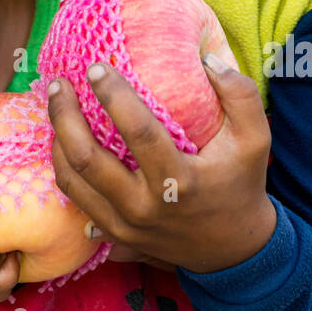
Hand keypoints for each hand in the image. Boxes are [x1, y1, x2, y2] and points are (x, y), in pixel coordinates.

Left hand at [47, 57, 275, 274]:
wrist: (234, 251)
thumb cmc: (241, 185)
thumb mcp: (255, 140)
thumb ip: (240, 95)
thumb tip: (208, 59)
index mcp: (179, 181)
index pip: (137, 132)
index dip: (113, 95)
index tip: (95, 66)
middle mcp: (145, 207)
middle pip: (88, 160)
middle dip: (65, 116)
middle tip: (59, 83)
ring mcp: (125, 226)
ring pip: (72, 183)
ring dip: (57, 141)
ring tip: (56, 106)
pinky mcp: (115, 237)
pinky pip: (76, 202)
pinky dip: (62, 169)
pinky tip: (62, 141)